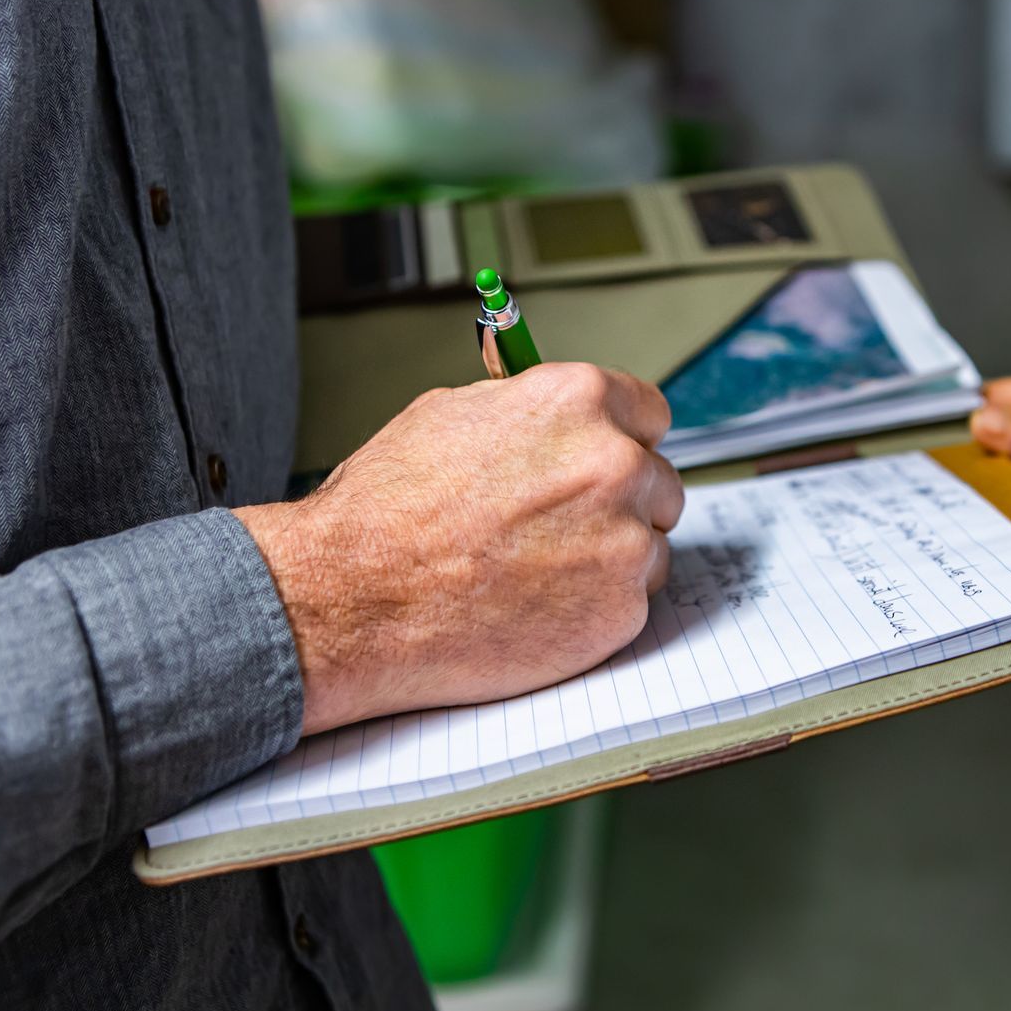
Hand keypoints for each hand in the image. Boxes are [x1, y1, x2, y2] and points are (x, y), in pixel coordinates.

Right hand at [236, 364, 685, 734]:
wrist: (353, 598)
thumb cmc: (387, 512)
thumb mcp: (452, 416)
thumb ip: (528, 412)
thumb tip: (557, 418)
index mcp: (578, 401)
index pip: (648, 413)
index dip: (621, 441)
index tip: (605, 463)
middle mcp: (614, 463)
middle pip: (657, 482)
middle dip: (619, 504)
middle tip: (559, 530)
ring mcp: (624, 539)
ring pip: (649, 546)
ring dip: (610, 559)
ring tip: (535, 572)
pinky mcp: (621, 609)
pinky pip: (631, 603)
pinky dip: (594, 610)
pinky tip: (536, 607)